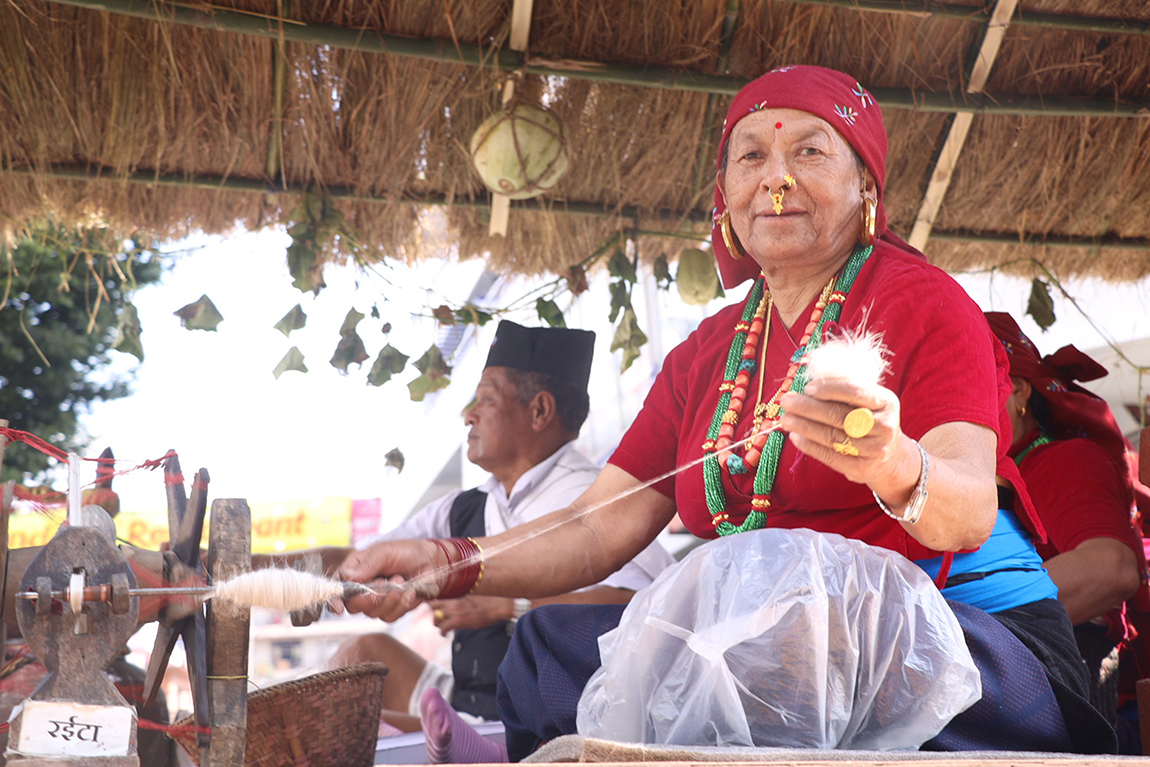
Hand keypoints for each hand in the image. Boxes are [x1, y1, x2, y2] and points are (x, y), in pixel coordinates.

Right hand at [337, 540, 441, 621]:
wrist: (431, 562)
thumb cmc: (405, 552)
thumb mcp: (384, 552)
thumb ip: (366, 565)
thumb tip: (347, 578)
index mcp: (354, 572)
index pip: (337, 589)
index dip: (335, 601)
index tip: (339, 608)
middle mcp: (362, 589)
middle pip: (353, 606)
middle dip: (371, 597)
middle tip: (385, 582)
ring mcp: (376, 602)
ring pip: (373, 613)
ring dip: (390, 597)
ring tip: (401, 580)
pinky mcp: (392, 610)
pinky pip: (390, 616)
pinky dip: (402, 604)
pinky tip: (410, 591)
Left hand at [428, 596, 513, 634]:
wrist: (498, 605)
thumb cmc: (491, 602)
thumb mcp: (474, 598)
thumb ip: (464, 601)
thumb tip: (461, 604)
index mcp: (457, 595)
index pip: (438, 596)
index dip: (433, 603)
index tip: (434, 608)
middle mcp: (453, 602)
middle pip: (432, 606)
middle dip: (433, 614)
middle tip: (438, 620)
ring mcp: (455, 611)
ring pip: (436, 618)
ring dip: (437, 624)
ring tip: (443, 628)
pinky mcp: (458, 621)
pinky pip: (443, 628)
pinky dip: (442, 632)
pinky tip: (445, 635)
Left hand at [779, 380, 916, 495]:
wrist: (891, 456)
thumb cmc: (871, 421)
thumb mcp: (869, 401)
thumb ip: (845, 391)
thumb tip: (808, 386)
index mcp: (886, 402)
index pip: (855, 392)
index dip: (829, 389)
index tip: (807, 387)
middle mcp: (884, 426)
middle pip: (839, 415)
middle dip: (808, 407)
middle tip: (786, 401)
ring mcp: (874, 449)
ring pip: (832, 436)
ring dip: (804, 426)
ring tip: (786, 418)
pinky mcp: (861, 468)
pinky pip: (830, 456)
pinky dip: (810, 446)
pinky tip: (795, 437)